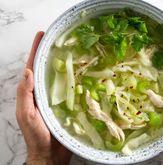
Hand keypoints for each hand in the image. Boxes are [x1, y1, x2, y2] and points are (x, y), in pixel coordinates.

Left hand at [16, 32, 71, 164]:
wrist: (50, 153)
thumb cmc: (36, 136)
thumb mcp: (26, 115)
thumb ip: (25, 95)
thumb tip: (28, 72)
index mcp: (33, 92)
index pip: (33, 67)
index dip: (37, 50)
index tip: (42, 35)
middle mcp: (45, 92)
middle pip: (48, 68)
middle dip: (52, 52)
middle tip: (60, 39)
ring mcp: (57, 98)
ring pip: (62, 77)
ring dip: (66, 63)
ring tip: (74, 51)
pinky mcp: (69, 104)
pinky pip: (73, 89)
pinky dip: (78, 79)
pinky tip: (85, 73)